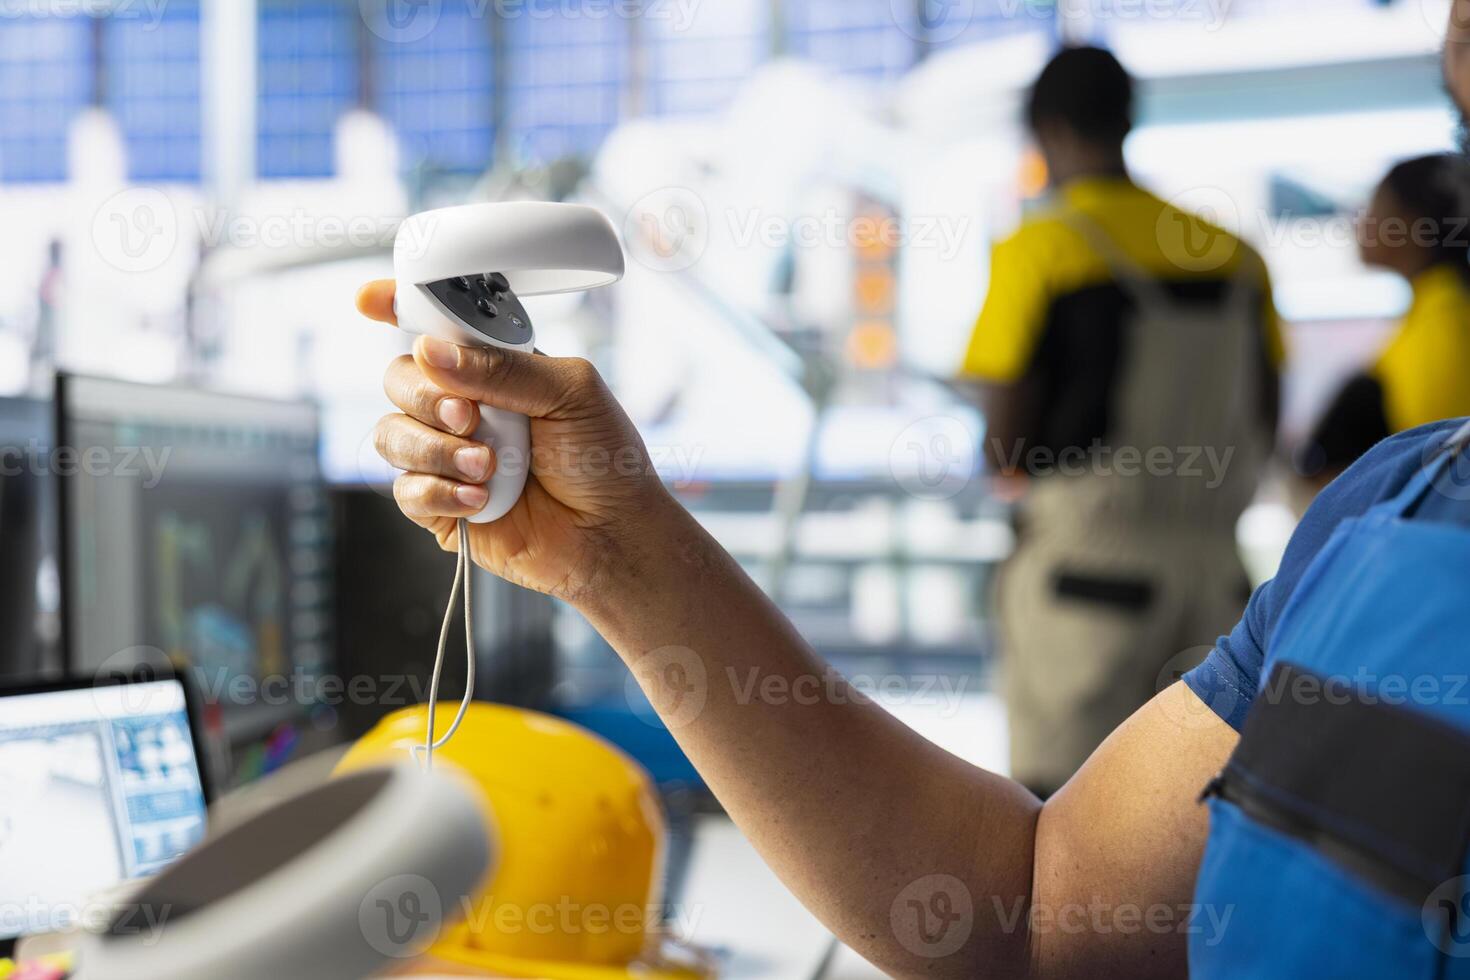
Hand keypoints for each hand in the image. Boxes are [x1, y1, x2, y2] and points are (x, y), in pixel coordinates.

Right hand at [358, 280, 672, 600]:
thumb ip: (505, 369)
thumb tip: (432, 353)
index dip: (398, 306)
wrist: (615, 533)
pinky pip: (405, 491)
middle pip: (400, 379)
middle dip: (425, 397)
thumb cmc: (605, 459)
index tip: (371, 299)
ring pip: (392, 435)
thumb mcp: (571, 393)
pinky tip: (481, 500)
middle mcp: (464, 405)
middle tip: (470, 417)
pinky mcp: (440, 505)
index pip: (437, 327)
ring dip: (436, 450)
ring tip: (487, 468)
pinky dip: (439, 492)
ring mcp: (447, 455)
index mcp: (494, 366)